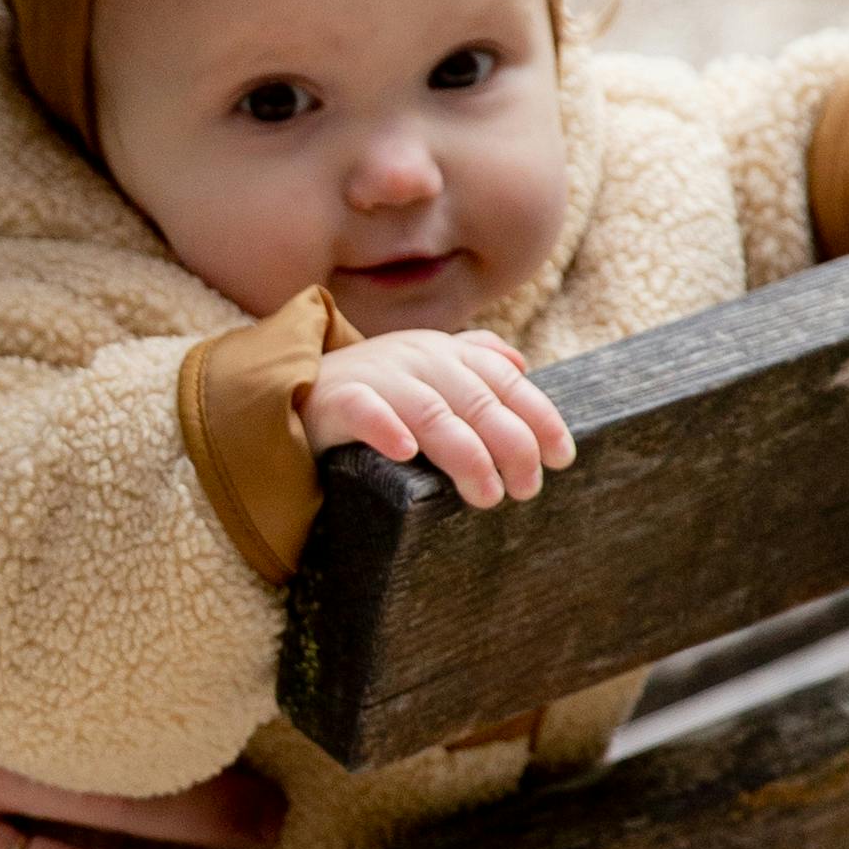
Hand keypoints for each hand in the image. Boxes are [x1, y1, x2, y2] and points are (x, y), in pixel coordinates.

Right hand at [298, 328, 574, 508]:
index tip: (561, 457)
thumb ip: (471, 362)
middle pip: (477, 401)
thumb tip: (520, 365)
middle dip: (510, 446)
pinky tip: (405, 452)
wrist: (287, 394)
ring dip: (466, 454)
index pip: (504, 382)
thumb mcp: (423, 370)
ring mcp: (374, 376)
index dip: (538, 417)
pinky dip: (385, 427)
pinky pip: (362, 410)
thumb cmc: (370, 392)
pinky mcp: (333, 400)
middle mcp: (415, 359)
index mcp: (444, 353)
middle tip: (526, 490)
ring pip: (432, 412)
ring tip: (487, 495)